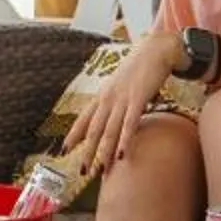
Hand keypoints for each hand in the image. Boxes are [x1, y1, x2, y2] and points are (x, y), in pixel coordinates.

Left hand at [67, 33, 174, 179]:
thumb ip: (114, 101)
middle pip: (93, 130)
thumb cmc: (140, 68)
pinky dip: (124, 140)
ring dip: (104, 153)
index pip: (84, 118)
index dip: (73, 135)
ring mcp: (122, 98)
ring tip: (101, 171)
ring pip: (109, 130)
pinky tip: (120, 155)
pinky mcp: (138, 98)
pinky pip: (129, 124)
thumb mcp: (121, 84)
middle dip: (87, 152)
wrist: (156, 48)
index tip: (64, 151)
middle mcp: (108, 98)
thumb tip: (109, 117)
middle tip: (82, 172)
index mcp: (103, 95)